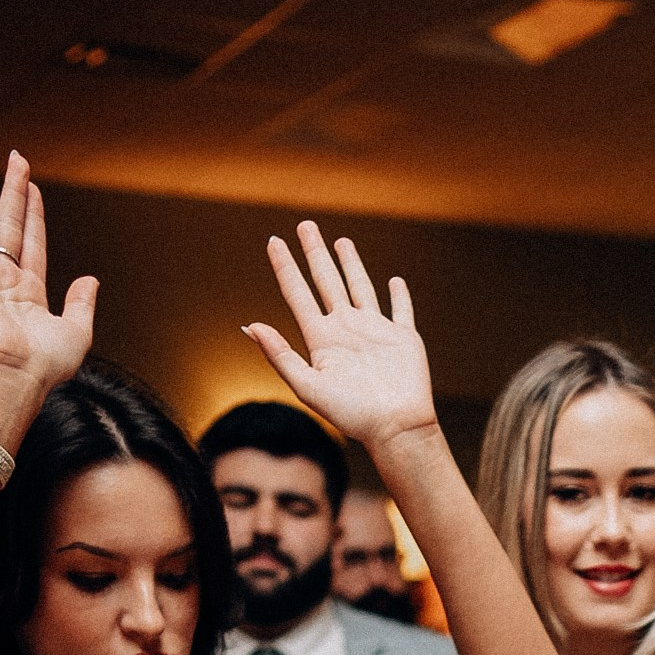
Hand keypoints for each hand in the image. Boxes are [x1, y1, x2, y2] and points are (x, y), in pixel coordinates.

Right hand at [0, 154, 96, 392]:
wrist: (14, 374)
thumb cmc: (43, 365)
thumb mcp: (76, 332)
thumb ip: (82, 303)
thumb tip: (90, 279)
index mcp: (29, 292)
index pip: (31, 241)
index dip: (33, 213)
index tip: (34, 188)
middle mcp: (3, 280)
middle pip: (7, 224)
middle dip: (12, 191)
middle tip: (15, 159)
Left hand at [246, 225, 437, 455]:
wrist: (395, 428)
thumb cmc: (352, 414)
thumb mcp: (308, 386)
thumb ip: (280, 355)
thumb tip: (251, 327)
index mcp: (322, 339)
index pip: (298, 294)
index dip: (285, 267)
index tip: (273, 241)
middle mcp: (345, 330)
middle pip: (326, 282)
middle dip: (315, 253)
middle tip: (306, 226)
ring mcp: (374, 332)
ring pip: (359, 288)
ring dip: (351, 265)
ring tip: (340, 242)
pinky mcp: (402, 339)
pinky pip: (400, 310)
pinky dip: (398, 296)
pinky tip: (394, 282)